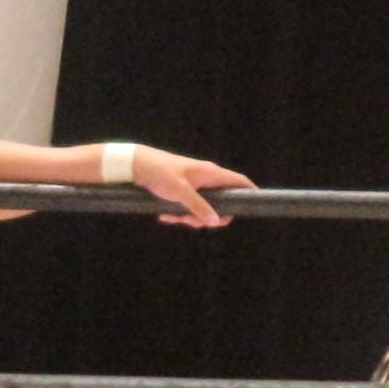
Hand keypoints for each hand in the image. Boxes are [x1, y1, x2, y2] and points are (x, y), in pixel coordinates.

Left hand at [130, 147, 255, 227]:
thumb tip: (216, 222)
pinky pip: (190, 207)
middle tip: (193, 221)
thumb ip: (199, 207)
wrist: (136, 165)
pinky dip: (180, 214)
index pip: (239, 182)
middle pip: (222, 203)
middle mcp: (207, 179)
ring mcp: (196, 185)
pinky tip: (165, 216)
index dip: (250, 193)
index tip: (252, 206)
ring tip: (173, 217)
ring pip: (204, 208)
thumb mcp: (180, 192)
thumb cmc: (160, 173)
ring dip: (191, 217)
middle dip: (209, 217)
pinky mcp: (184, 191)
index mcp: (212, 174)